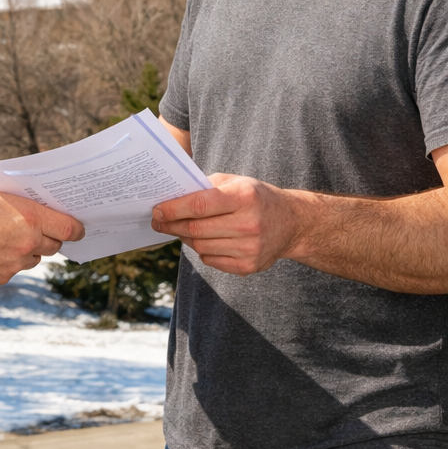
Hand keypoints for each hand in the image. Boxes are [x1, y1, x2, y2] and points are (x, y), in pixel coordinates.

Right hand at [0, 184, 85, 285]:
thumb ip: (19, 200)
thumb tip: (33, 202)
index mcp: (31, 217)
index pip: (69, 228)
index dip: (76, 228)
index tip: (78, 228)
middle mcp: (29, 242)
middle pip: (54, 245)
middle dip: (50, 237)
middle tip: (40, 228)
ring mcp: (16, 262)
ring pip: (35, 257)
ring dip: (30, 249)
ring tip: (12, 238)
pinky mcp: (2, 276)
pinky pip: (15, 268)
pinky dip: (10, 260)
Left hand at [150, 173, 306, 275]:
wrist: (292, 223)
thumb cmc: (255, 197)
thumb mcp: (234, 182)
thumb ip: (204, 187)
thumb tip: (170, 197)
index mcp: (243, 197)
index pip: (199, 205)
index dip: (173, 209)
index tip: (156, 210)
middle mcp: (248, 224)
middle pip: (196, 230)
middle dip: (171, 225)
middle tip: (158, 222)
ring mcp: (250, 248)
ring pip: (200, 247)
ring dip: (185, 238)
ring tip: (180, 229)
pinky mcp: (249, 266)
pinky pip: (211, 261)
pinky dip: (202, 250)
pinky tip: (204, 240)